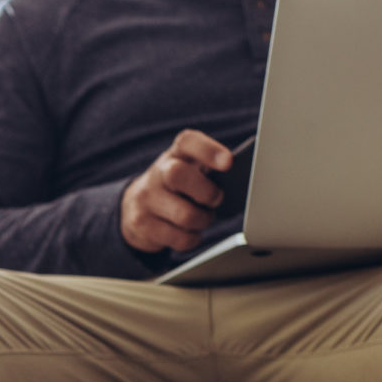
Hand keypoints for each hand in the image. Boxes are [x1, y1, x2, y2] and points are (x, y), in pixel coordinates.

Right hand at [120, 129, 236, 255]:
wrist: (137, 207)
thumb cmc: (178, 188)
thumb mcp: (191, 171)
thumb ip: (211, 171)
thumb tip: (244, 181)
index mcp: (176, 154)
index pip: (188, 142)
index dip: (208, 150)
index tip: (228, 163)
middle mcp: (158, 173)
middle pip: (178, 175)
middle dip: (206, 192)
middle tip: (216, 200)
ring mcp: (146, 198)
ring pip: (184, 215)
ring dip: (203, 221)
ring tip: (202, 218)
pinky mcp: (141, 223)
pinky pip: (179, 238)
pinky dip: (192, 239)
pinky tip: (189, 232)